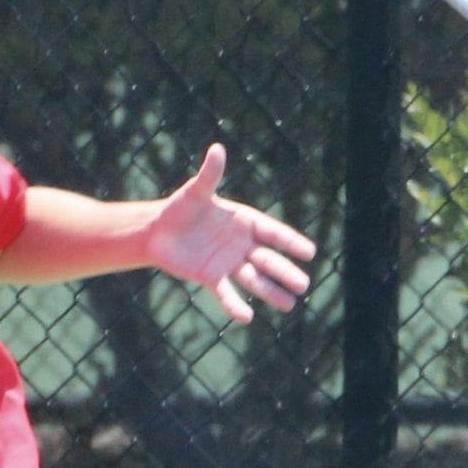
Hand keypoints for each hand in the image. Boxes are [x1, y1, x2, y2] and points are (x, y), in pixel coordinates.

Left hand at [144, 143, 315, 322]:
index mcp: (244, 221)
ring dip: (271, 292)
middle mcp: (241, 244)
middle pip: (268, 260)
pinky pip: (226, 293)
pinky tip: (246, 318)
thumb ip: (209, 175)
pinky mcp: (211, 278)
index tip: (310, 253)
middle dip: (285, 272)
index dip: (290, 242)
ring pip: (254, 279)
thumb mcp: (195, 191)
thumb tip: (217, 149)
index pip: (272, 232)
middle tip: (304, 285)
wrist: (157, 231)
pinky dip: (234, 304)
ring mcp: (228, 263)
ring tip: (290, 305)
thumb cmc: (180, 207)